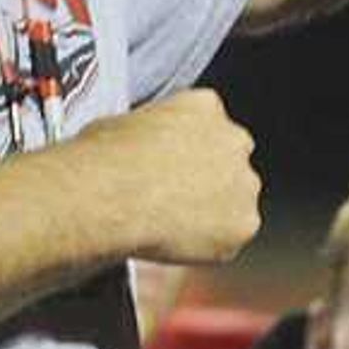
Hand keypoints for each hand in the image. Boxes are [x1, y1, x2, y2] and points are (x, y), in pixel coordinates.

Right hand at [79, 90, 260, 264]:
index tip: (170, 164)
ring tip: (171, 221)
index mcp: (205, 106)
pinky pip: (230, 236)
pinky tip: (178, 240)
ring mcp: (244, 184)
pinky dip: (210, 243)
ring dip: (213, 209)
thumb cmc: (103, 159)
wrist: (107, 197)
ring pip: (236, 199)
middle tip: (174, 196)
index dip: (187, 148)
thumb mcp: (123, 122)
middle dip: (209, 176)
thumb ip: (153, 133)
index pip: (209, 124)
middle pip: (230, 159)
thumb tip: (142, 150)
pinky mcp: (243, 224)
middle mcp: (235, 140)